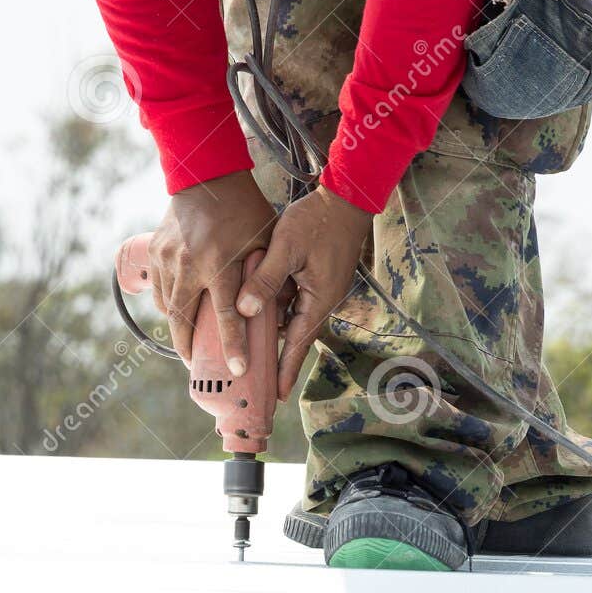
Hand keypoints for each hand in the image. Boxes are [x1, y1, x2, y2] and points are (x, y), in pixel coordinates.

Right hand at [150, 170, 276, 374]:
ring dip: (177, 331)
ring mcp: (168, 260)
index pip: (228, 317)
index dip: (233, 346)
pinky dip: (166, 307)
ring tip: (188, 346)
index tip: (238, 370)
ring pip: (168, 309)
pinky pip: (157, 290)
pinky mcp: (156, 253)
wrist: (207, 175)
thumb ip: (270, 276)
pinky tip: (176, 315)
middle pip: (185, 321)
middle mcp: (190, 266)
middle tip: (199, 368)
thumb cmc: (244, 209)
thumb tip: (280, 311)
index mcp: (221, 265)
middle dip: (190, 349)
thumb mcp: (266, 241)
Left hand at [235, 186, 372, 400]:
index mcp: (318, 300)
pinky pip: (296, 304)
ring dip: (278, 337)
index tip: (278, 395)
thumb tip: (245, 312)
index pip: (299, 344)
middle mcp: (322, 301)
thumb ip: (265, 280)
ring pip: (294, 321)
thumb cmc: (318, 220)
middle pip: (297, 339)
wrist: (346, 197)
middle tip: (263, 384)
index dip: (286, 370)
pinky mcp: (318, 280)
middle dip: (281, 361)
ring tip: (256, 354)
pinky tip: (261, 316)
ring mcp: (321, 291)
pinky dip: (279, 314)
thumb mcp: (286, 248)